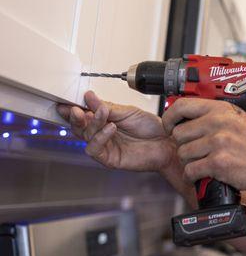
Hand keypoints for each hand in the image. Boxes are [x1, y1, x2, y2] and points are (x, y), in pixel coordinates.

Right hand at [57, 91, 175, 171]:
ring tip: (103, 113)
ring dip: (92, 123)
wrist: (168, 142)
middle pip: (79, 127)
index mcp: (104, 121)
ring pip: (86, 136)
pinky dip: (100, 137)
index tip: (66, 101)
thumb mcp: (128, 112)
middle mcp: (102, 134)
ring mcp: (105, 147)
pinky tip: (111, 128)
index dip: (72, 108)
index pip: (83, 115)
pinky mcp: (109, 159)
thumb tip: (88, 96)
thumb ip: (107, 106)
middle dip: (75, 116)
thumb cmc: (152, 128)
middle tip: (76, 108)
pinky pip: (95, 149)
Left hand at [162, 98, 245, 193]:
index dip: (170, 118)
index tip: (169, 126)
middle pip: (179, 134)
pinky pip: (191, 170)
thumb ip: (215, 117)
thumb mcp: (239, 120)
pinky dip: (194, 176)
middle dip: (183, 145)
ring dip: (190, 162)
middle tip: (195, 151)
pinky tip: (205, 174)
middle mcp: (218, 123)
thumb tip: (189, 117)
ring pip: (183, 153)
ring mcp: (218, 143)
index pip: (182, 106)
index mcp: (221, 110)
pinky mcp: (218, 163)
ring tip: (204, 163)